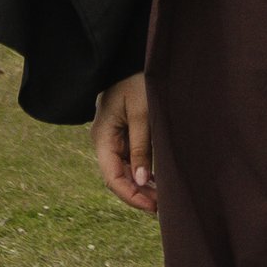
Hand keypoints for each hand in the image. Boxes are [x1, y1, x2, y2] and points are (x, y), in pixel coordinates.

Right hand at [92, 72, 155, 210]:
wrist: (132, 59)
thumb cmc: (137, 82)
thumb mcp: (143, 114)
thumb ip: (141, 147)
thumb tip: (142, 181)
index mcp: (103, 137)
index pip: (113, 177)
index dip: (131, 195)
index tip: (152, 206)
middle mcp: (104, 142)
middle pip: (118, 178)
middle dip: (139, 194)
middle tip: (164, 207)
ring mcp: (113, 140)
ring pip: (125, 172)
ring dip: (142, 186)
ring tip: (164, 199)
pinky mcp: (124, 136)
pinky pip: (130, 161)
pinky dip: (143, 173)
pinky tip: (159, 182)